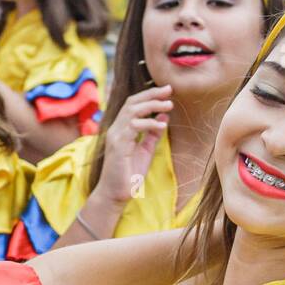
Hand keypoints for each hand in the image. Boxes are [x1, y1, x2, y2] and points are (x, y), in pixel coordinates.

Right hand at [94, 84, 172, 204]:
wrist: (115, 195)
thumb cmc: (128, 175)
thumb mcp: (145, 151)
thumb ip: (153, 134)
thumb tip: (164, 116)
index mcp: (121, 129)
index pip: (133, 104)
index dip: (149, 95)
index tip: (166, 91)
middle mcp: (116, 129)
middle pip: (132, 102)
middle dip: (152, 94)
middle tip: (169, 90)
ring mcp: (115, 136)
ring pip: (132, 110)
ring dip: (152, 105)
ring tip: (169, 105)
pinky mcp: (118, 145)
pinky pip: (133, 126)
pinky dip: (149, 124)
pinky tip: (162, 126)